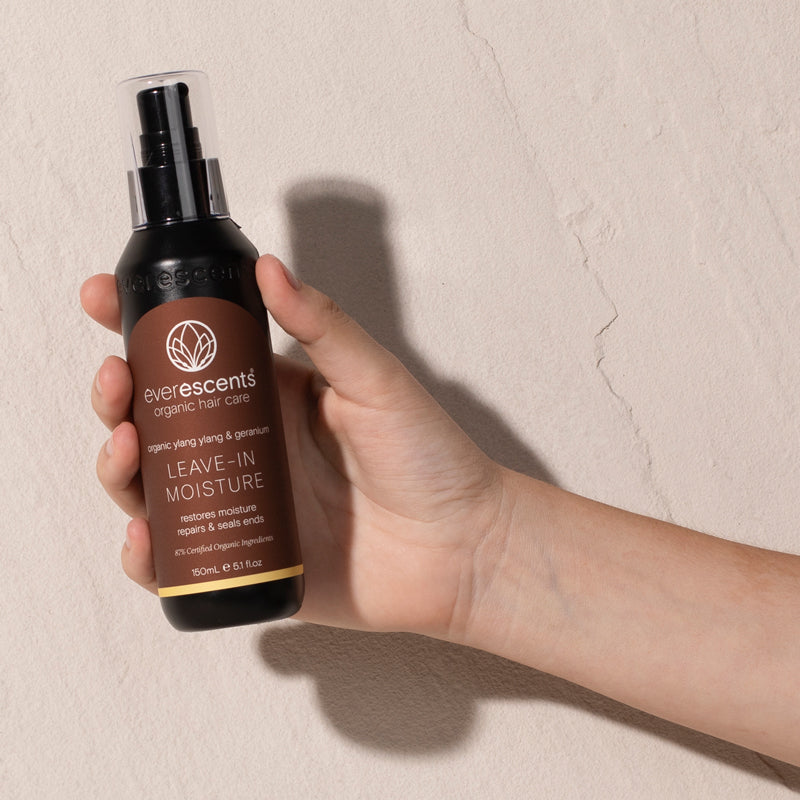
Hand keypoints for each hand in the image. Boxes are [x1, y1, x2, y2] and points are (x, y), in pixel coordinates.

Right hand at [81, 255, 504, 638]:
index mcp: (270, 395)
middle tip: (117, 382)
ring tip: (128, 446)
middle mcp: (246, 446)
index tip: (101, 298)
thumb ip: (324, 327)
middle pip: (156, 417)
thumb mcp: (377, 380)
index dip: (139, 325)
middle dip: (118, 396)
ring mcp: (241, 505)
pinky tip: (146, 535)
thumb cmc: (428, 459)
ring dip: (120, 465)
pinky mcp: (246, 559)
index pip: (191, 352)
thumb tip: (268, 267)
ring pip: (154, 485)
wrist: (460, 548)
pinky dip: (149, 554)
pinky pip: (179, 560)